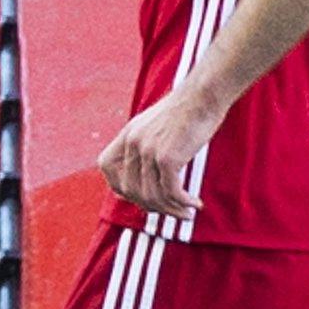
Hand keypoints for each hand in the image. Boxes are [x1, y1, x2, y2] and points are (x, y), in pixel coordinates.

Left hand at [97, 87, 221, 219]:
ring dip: (170, 209)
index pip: (106, 166)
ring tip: (186, 212)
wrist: (203, 95)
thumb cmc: (186, 111)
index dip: (117, 184)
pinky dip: (183, 202)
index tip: (137, 195)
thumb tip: (146, 170)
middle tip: (169, 209)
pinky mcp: (167, 157)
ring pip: (151, 195)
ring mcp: (148, 150)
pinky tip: (194, 204)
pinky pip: (170, 192)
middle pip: (130, 189)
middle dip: (150, 205)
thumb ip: (145, 144)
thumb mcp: (154, 125)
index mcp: (128, 134)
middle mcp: (133, 143)